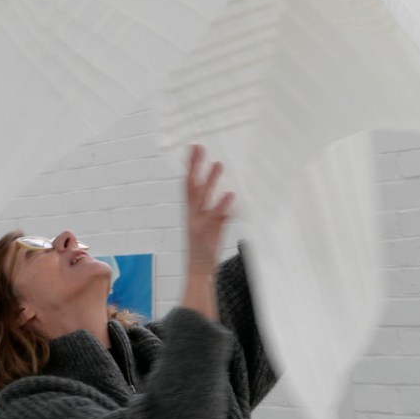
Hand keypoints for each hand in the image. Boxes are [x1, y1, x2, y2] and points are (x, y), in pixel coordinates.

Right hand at [185, 145, 233, 275]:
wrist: (199, 271)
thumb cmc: (205, 249)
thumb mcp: (212, 227)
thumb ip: (220, 212)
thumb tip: (229, 198)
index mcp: (192, 212)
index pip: (189, 184)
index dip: (190, 167)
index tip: (193, 149)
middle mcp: (193, 215)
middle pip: (192, 186)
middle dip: (195, 166)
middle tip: (199, 147)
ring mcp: (199, 223)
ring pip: (202, 198)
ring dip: (211, 180)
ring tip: (219, 163)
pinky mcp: (207, 234)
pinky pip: (215, 217)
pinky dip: (221, 205)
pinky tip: (229, 194)